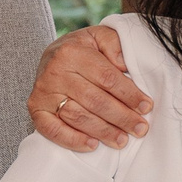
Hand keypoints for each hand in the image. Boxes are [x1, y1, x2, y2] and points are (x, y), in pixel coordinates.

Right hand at [28, 24, 150, 151]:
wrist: (51, 55)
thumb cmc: (83, 49)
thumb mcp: (100, 36)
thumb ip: (115, 44)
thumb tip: (124, 65)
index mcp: (72, 52)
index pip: (107, 78)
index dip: (129, 94)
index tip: (146, 107)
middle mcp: (55, 72)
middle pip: (94, 100)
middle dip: (121, 117)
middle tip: (140, 128)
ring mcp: (43, 92)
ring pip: (77, 116)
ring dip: (102, 131)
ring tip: (122, 140)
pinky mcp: (36, 109)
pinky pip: (52, 129)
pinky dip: (72, 140)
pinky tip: (92, 145)